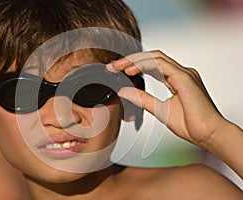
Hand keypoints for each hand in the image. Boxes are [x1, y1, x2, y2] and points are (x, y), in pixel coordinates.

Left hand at [107, 50, 227, 146]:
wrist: (208, 135)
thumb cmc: (190, 125)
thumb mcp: (159, 110)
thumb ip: (142, 99)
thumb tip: (123, 90)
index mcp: (176, 79)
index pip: (151, 65)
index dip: (133, 65)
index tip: (115, 70)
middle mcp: (181, 73)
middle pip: (151, 57)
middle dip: (130, 59)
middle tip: (112, 66)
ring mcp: (184, 73)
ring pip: (155, 57)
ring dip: (134, 60)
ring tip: (118, 67)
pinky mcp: (185, 77)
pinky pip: (161, 65)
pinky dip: (144, 65)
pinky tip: (130, 70)